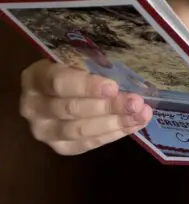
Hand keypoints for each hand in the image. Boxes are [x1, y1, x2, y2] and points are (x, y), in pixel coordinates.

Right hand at [19, 60, 152, 154]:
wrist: (53, 89)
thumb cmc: (70, 66)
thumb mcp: (75, 56)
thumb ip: (92, 62)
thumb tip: (127, 70)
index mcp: (35, 78)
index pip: (59, 83)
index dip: (87, 87)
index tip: (114, 87)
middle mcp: (34, 107)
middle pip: (72, 110)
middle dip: (108, 106)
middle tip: (136, 102)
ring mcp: (44, 131)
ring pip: (80, 131)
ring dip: (115, 122)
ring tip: (140, 114)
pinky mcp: (59, 147)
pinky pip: (87, 144)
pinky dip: (113, 134)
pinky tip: (133, 124)